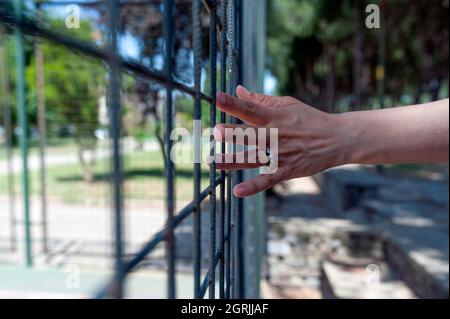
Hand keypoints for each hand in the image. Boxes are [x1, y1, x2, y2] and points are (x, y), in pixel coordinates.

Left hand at [214, 85, 350, 197]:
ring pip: (253, 158)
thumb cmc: (309, 119)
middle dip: (233, 133)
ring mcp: (280, 154)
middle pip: (250, 134)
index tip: (217, 98)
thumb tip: (239, 90)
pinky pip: (267, 180)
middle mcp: (275, 135)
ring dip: (233, 160)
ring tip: (213, 161)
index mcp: (275, 117)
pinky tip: (237, 191)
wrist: (338, 139)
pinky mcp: (286, 170)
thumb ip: (261, 100)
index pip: (252, 109)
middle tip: (215, 131)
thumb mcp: (288, 105)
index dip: (234, 103)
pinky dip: (253, 187)